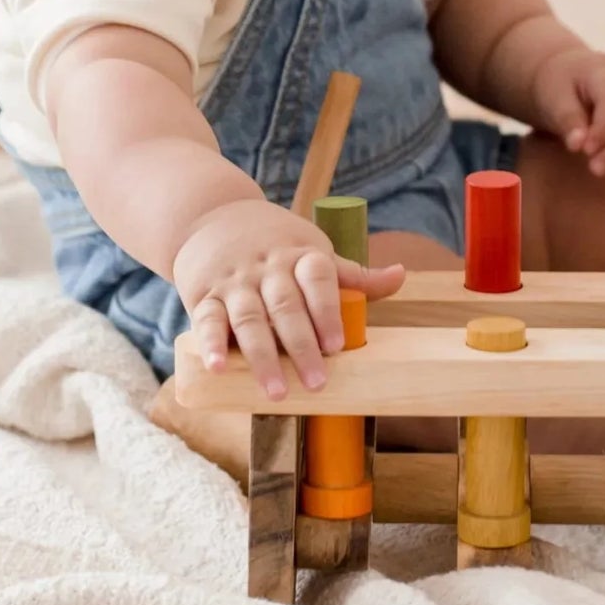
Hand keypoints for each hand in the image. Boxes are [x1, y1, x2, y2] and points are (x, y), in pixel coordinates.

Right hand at [172, 198, 404, 399]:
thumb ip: (351, 273)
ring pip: (249, 319)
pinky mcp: (203, 295)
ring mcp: (235, 281)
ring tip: (277, 391)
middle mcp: (267, 267)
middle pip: (285, 306)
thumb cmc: (274, 241)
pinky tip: (217, 368)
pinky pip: (208, 320)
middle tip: (317, 382)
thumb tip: (400, 276)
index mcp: (299, 254)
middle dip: (301, 346)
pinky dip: (211, 344)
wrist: (211, 214)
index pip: (317, 278)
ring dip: (262, 356)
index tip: (337, 345)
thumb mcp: (312, 248)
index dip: (327, 311)